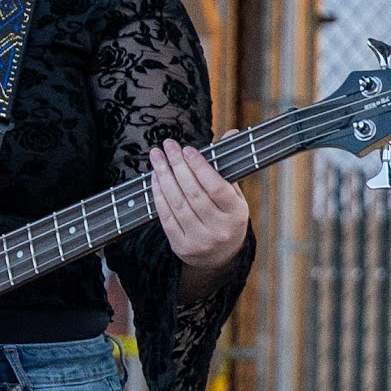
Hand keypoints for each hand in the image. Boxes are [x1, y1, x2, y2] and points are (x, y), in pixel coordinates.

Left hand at [151, 143, 251, 283]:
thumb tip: (231, 133)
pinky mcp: (181, 246)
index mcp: (236, 214)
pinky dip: (158, 195)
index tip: (187, 149)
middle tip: (168, 146)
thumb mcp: (234, 196)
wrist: (220, 257)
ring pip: (177, 203)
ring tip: (157, 158)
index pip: (216, 187)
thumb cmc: (227, 218)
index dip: (200, 166)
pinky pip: (165, 216)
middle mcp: (219, 229)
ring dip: (164, 177)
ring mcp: (199, 240)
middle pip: (193, 193)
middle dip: (177, 165)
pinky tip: (155, 178)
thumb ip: (228, 167)